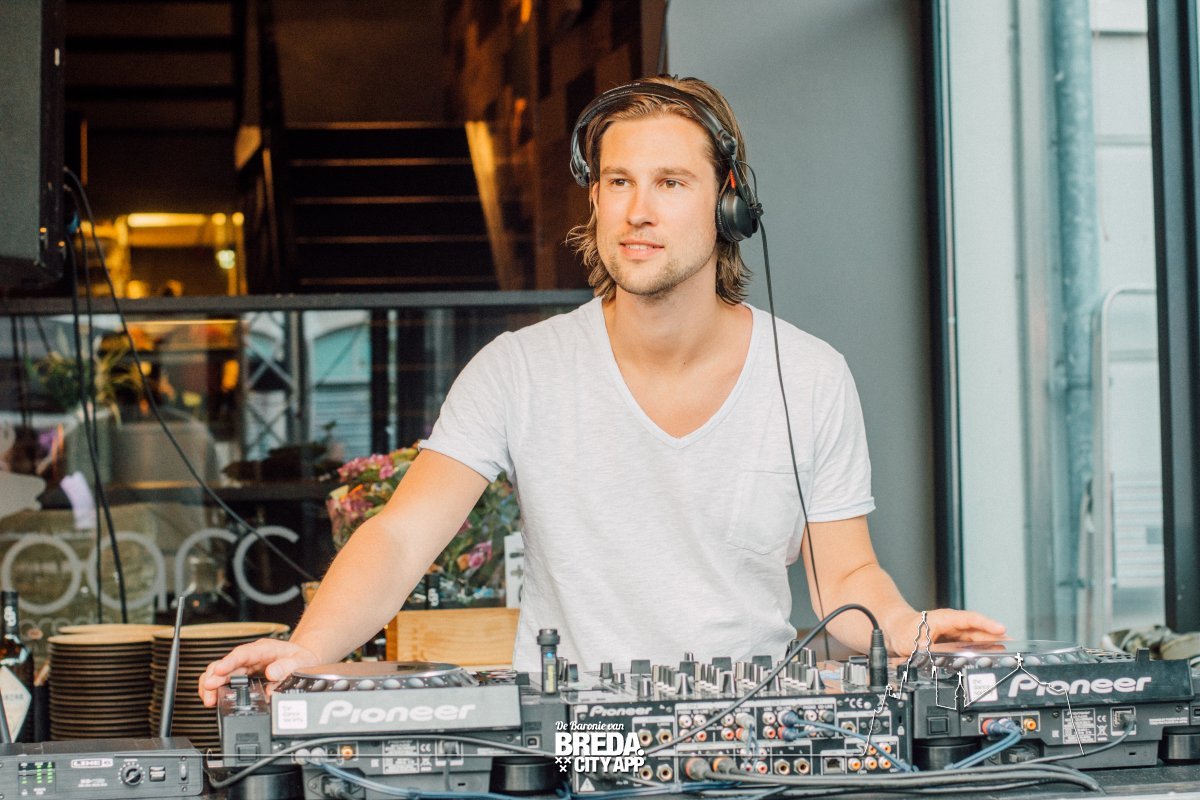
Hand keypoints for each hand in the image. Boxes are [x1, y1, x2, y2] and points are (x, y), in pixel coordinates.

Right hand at [197, 638, 321, 706]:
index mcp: (264, 649)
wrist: (304, 662)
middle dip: (215, 676)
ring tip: (209, 699)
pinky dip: (216, 689)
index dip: (230, 662)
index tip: (219, 670)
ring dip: (212, 684)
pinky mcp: (243, 676)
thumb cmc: (301, 660)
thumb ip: (288, 666)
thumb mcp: (301, 662)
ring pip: (221, 671)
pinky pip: (225, 680)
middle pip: (227, 663)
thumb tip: (272, 675)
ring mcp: (246, 666)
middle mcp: (252, 656)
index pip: (243, 653)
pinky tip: (212, 698)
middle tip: (209, 690)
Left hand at [886, 608, 1006, 654]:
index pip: (969, 619)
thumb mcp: (915, 645)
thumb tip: (947, 660)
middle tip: (1015, 646)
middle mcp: (952, 624)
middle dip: (996, 636)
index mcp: (944, 619)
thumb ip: (933, 652)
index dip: (986, 624)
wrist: (896, 630)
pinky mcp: (954, 639)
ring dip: (991, 643)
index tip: (1001, 629)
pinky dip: (981, 649)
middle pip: (977, 629)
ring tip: (1008, 652)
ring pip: (976, 637)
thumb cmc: (904, 632)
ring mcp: (954, 631)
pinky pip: (970, 643)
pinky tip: (991, 657)